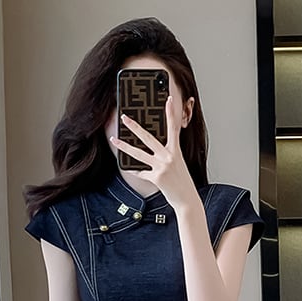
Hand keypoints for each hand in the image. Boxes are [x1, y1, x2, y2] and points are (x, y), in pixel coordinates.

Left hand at [110, 96, 197, 211]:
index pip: (173, 128)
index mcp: (176, 151)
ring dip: (124, 146)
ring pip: (139, 154)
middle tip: (124, 117)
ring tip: (115, 140)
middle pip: (148, 138)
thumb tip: (152, 147)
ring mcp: (162, 167)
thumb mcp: (178, 163)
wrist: (187, 199)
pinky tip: (126, 166)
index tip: (168, 99)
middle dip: (134, 126)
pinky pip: (140, 172)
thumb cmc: (182, 181)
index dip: (171, 113)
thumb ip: (168, 153)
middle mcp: (169, 156)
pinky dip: (134, 170)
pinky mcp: (156, 178)